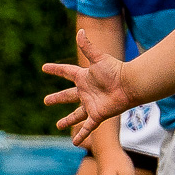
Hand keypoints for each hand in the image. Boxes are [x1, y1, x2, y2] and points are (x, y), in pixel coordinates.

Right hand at [43, 30, 135, 145]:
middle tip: (46, 101)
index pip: (66, 72)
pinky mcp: (97, 115)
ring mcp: (91, 104)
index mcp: (84, 77)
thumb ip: (88, 47)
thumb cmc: (116, 70)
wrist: (130, 85)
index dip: (55, 70)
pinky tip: (75, 144)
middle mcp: (86, 92)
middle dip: (57, 98)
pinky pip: (87, 127)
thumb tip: (80, 31)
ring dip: (67, 120)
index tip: (44, 68)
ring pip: (75, 114)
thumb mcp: (98, 58)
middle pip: (67, 96)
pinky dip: (81, 135)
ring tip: (58, 125)